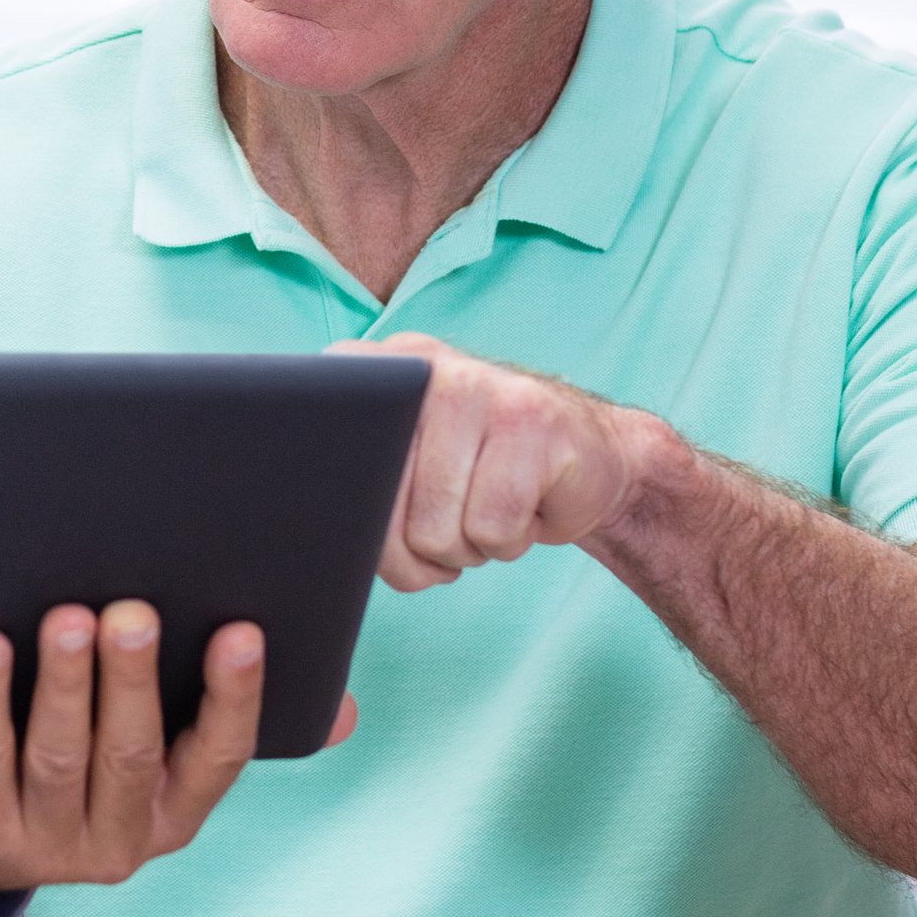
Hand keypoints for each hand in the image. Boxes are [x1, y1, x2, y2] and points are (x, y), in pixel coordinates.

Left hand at [0, 601, 319, 893]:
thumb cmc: (76, 759)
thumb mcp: (152, 751)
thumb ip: (222, 717)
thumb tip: (343, 712)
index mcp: (175, 810)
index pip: (220, 756)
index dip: (233, 696)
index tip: (242, 632)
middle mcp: (119, 838)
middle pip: (130, 753)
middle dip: (134, 680)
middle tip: (134, 611)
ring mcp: (47, 842)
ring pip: (60, 757)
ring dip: (66, 684)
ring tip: (68, 618)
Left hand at [364, 332, 674, 592]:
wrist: (588, 458)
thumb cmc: (482, 477)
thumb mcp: (410, 469)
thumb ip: (364, 486)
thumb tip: (336, 535)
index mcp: (375, 372)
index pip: (328, 454)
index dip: (352, 514)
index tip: (375, 524)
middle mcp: (421, 366)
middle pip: (384, 510)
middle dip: (417, 550)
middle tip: (450, 528)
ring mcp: (480, 385)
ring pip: (438, 529)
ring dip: (469, 547)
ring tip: (489, 510)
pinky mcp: (533, 421)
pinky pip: (493, 528)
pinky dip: (508, 542)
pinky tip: (525, 507)